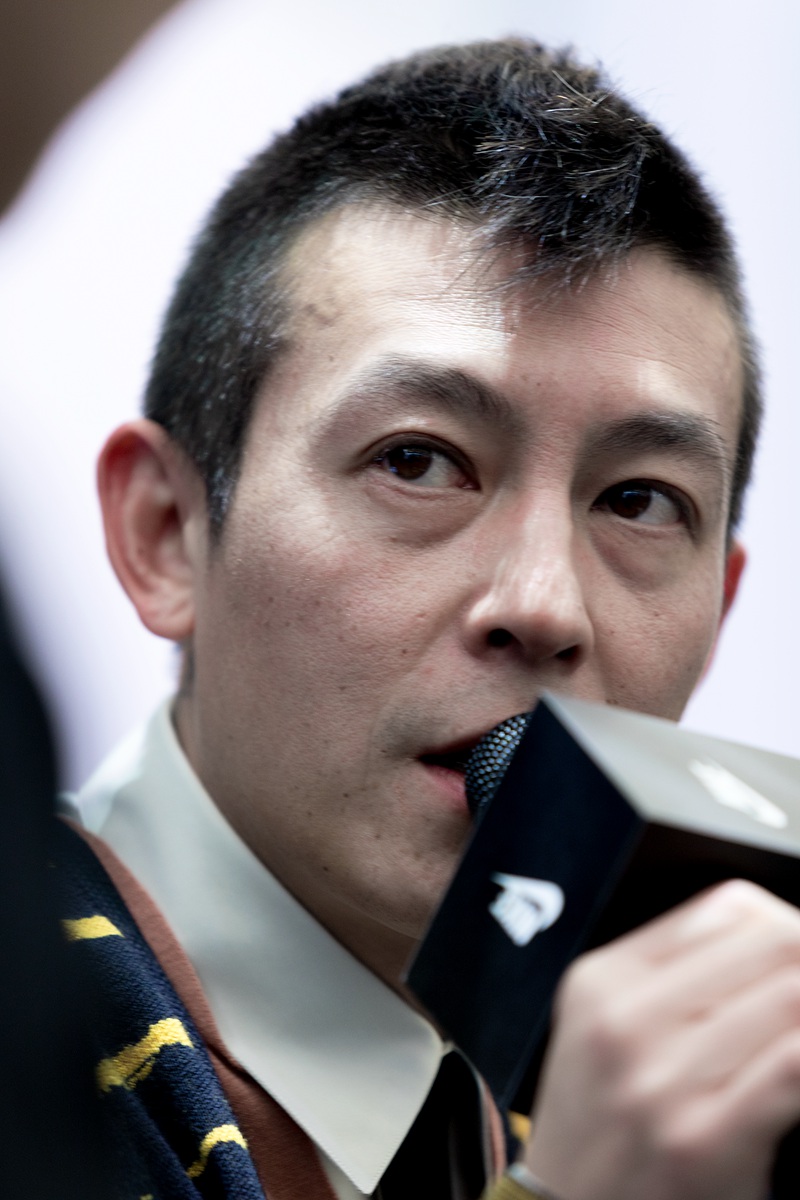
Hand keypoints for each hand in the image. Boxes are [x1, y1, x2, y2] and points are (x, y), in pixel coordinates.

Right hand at [523, 880, 799, 1199]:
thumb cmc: (598, 1123)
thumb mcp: (602, 1023)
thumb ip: (668, 967)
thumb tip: (764, 922)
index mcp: (603, 980)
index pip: (725, 907)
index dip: (780, 921)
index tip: (793, 947)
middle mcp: (627, 1020)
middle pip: (768, 944)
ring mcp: (665, 1080)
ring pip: (791, 995)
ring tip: (798, 1023)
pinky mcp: (707, 1138)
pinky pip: (792, 1066)